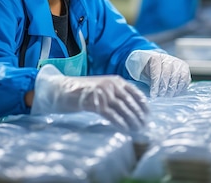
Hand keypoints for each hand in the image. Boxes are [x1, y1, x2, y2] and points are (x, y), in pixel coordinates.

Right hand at [31, 65, 147, 130]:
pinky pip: (111, 114)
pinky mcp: (94, 102)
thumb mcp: (102, 88)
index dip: (142, 104)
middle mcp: (110, 84)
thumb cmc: (83, 91)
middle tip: (144, 126)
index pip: (134, 92)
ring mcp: (102, 92)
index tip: (148, 114)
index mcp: (115, 80)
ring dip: (131, 121)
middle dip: (138, 115)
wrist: (62, 90)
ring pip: (122, 108)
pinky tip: (124, 130)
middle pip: (129, 102)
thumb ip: (115, 94)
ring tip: (137, 130)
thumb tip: (130, 108)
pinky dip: (119, 123)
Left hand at [125, 50, 190, 97]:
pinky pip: (184, 79)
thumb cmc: (151, 69)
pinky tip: (175, 93)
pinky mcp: (185, 68)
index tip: (153, 95)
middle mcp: (169, 59)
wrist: (161, 63)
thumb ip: (147, 79)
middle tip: (161, 96)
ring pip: (176, 77)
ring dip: (172, 90)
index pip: (156, 71)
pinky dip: (180, 88)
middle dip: (163, 88)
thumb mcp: (145, 72)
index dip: (155, 85)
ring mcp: (178, 63)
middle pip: (166, 75)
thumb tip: (151, 93)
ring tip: (167, 97)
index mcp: (156, 57)